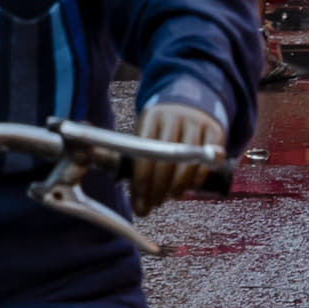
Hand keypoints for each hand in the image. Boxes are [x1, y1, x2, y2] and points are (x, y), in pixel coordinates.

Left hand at [129, 96, 223, 211]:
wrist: (191, 101)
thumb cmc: (159, 127)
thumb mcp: (143, 132)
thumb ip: (124, 152)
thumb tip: (92, 163)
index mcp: (151, 117)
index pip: (144, 154)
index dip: (141, 184)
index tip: (138, 206)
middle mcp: (175, 117)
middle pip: (165, 161)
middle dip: (157, 190)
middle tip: (151, 206)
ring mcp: (197, 123)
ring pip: (188, 163)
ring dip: (177, 187)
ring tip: (169, 197)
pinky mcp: (216, 130)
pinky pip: (208, 162)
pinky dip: (197, 179)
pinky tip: (187, 188)